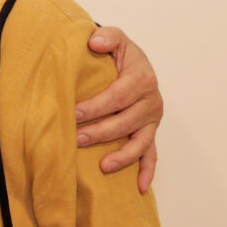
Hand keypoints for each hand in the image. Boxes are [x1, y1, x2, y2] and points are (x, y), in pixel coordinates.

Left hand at [75, 26, 162, 192]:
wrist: (130, 62)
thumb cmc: (117, 53)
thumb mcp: (114, 39)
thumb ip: (106, 38)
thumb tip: (94, 42)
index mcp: (142, 78)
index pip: (118, 96)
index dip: (96, 106)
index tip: (74, 113)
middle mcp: (152, 101)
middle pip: (126, 121)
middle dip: (101, 132)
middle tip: (76, 138)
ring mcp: (152, 120)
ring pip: (139, 142)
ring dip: (121, 156)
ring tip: (101, 166)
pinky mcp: (150, 132)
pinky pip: (152, 155)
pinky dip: (148, 171)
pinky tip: (140, 188)